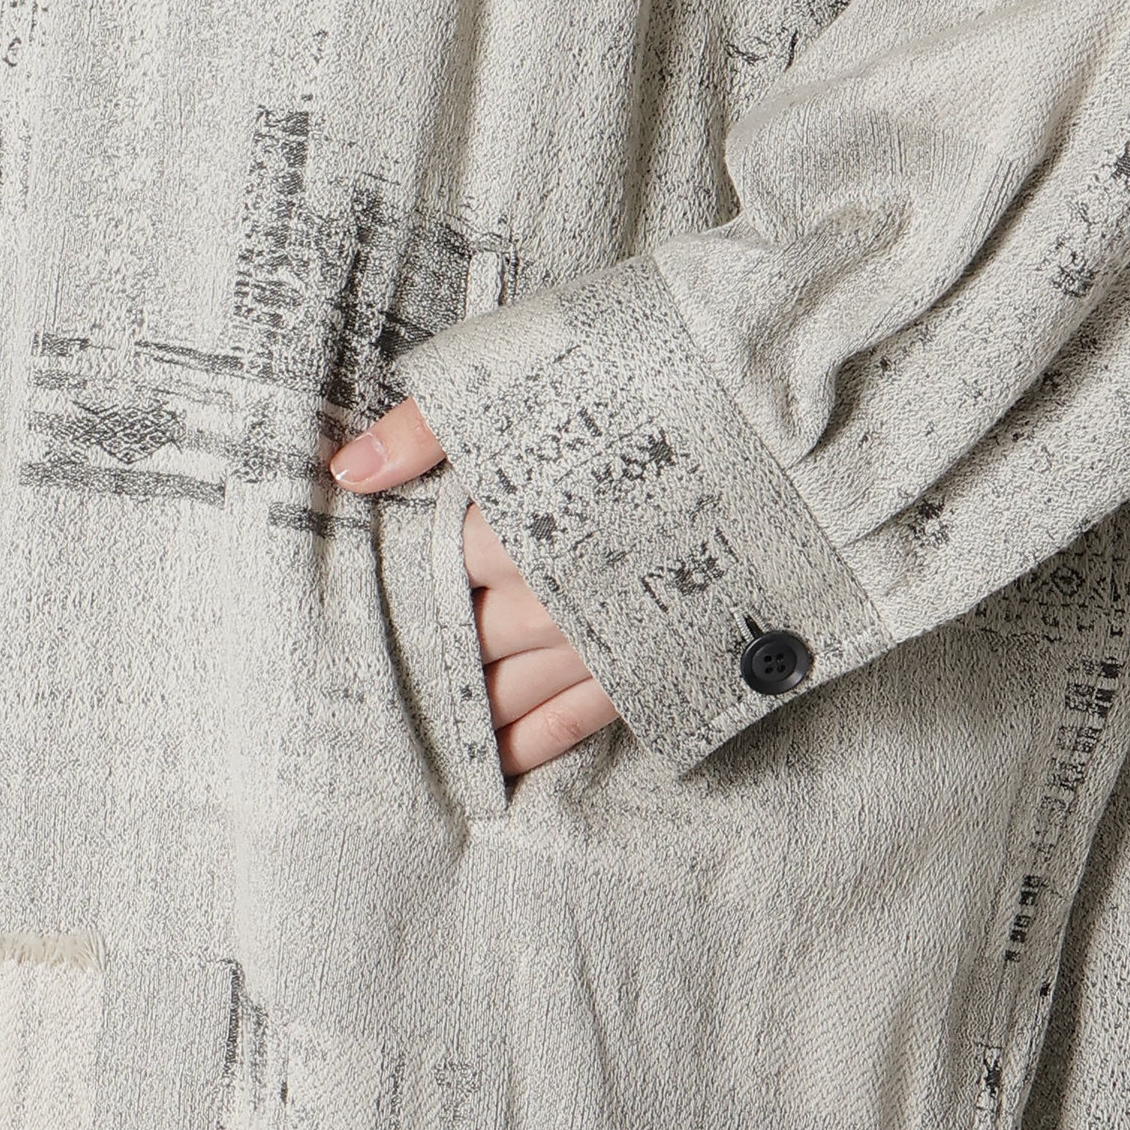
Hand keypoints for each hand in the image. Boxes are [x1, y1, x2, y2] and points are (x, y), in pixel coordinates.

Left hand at [327, 395, 619, 779]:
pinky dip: (537, 741)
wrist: (781, 408)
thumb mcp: (534, 368)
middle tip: (373, 677)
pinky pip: (582, 714)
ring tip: (417, 732)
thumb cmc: (656, 368)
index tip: (356, 600)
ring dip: (468, 707)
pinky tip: (500, 761)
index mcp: (526, 515)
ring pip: (516, 684)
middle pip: (469, 633)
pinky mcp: (657, 652)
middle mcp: (562, 585)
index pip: (433, 569)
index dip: (394, 582)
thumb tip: (347, 472)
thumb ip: (432, 424)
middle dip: (425, 651)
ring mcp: (611, 627)